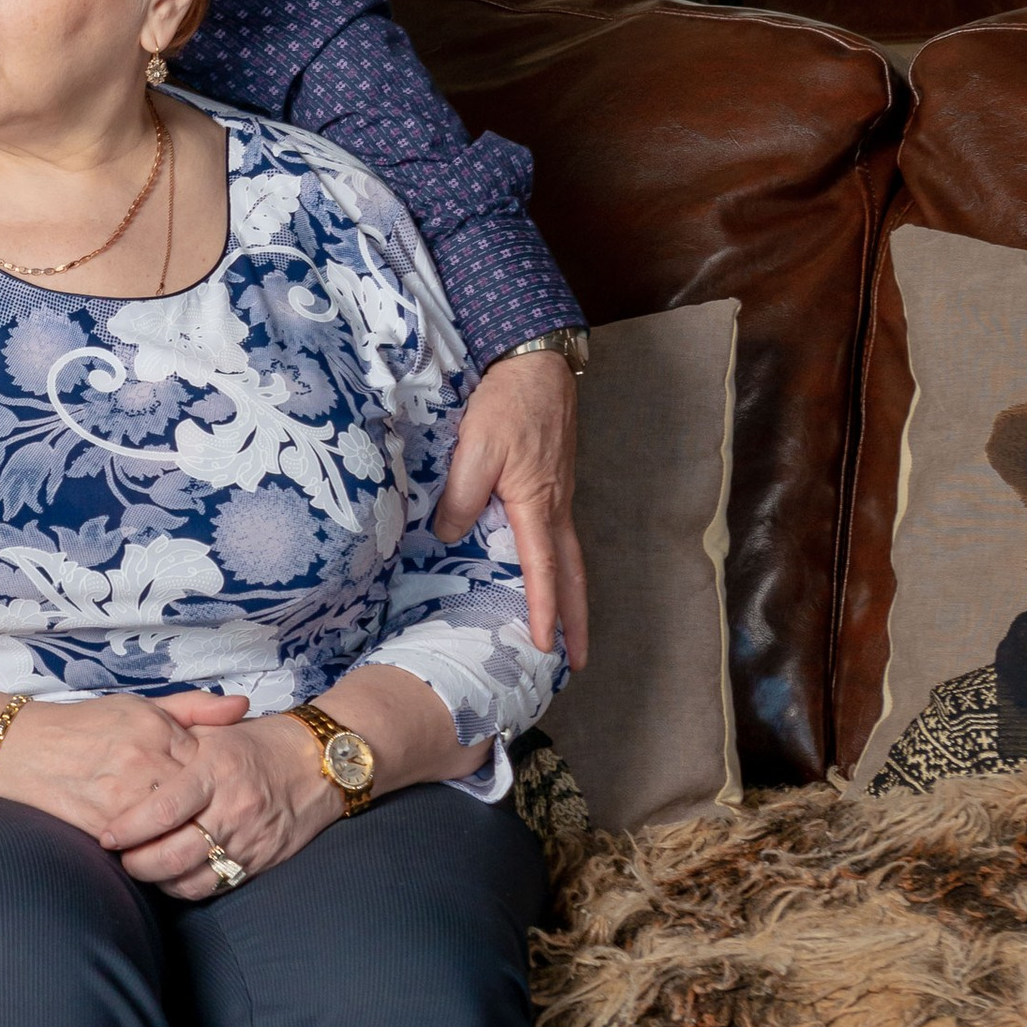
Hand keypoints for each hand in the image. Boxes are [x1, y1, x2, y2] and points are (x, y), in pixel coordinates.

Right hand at [0, 690, 251, 855]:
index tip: (213, 790)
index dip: (213, 780)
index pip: (210, 762)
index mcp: (157, 728)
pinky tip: (160, 848)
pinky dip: (158, 851)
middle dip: (207, 814)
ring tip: (193, 841)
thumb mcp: (139, 706)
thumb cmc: (86, 726)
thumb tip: (243, 707)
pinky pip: (147, 846)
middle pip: (199, 799)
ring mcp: (126, 796)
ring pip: (178, 828)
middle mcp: (145, 761)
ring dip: (187, 837)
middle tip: (214, 822)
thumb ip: (194, 707)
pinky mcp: (107, 826)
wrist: (23, 750)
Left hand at [115, 706, 336, 896]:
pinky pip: (216, 885)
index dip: (130, 827)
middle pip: (174, 854)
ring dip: (159, 880)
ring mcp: (247, 838)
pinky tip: (172, 876)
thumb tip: (133, 757)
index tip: (108, 835)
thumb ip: (174, 739)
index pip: (163, 809)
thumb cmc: (258, 743)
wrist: (318, 763)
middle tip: (120, 856)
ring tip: (142, 867)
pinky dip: (187, 887)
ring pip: (192, 877)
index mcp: (215, 770)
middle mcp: (232, 808)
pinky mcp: (259, 860)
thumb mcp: (216, 728)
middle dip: (138, 863)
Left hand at [432, 347, 587, 667]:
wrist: (536, 364)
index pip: (542, 570)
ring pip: (571, 558)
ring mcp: (560, 496)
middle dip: (577, 621)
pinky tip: (550, 574)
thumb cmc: (507, 405)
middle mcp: (556, 508)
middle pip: (573, 576)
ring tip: (569, 631)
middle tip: (578, 662)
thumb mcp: (474, 449)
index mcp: (536, 505)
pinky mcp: (555, 483)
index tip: (544, 647)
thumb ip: (461, 496)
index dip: (542, 610)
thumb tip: (449, 537)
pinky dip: (563, 567)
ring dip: (573, 598)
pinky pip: (562, 537)